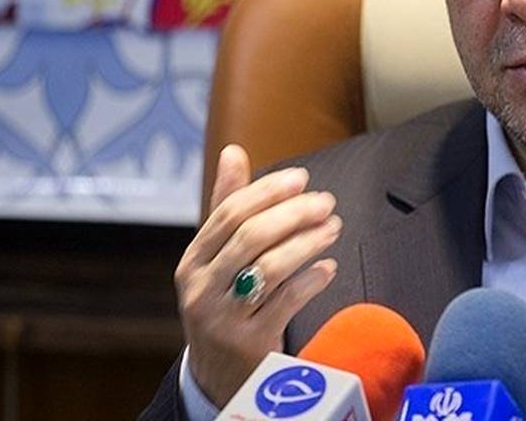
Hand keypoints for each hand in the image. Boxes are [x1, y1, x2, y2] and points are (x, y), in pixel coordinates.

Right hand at [175, 144, 340, 406]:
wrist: (218, 374)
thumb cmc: (224, 300)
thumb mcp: (217, 258)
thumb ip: (228, 205)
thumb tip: (233, 151)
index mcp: (192, 261)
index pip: (229, 214)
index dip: (268, 191)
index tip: (301, 178)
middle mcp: (200, 289)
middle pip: (251, 237)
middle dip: (293, 214)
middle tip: (326, 202)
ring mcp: (222, 318)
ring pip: (270, 267)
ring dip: (308, 242)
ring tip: (334, 228)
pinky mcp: (248, 343)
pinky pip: (287, 301)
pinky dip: (312, 279)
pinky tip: (328, 267)